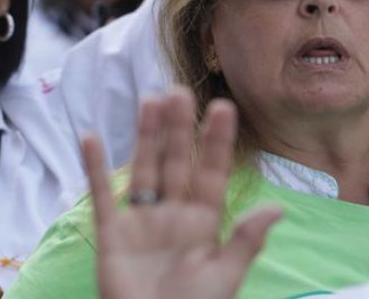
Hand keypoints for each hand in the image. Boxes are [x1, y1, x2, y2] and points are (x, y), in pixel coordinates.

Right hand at [89, 90, 281, 298]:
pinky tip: (91, 138)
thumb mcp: (224, 276)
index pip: (212, 174)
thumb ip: (244, 240)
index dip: (217, 143)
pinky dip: (94, 168)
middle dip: (178, 128)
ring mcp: (140, 221)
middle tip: (180, 91)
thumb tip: (277, 208)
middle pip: (176, 162)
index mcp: (204, 224)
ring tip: (149, 101)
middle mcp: (172, 214)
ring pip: (143, 169)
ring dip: (145, 136)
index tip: (223, 108)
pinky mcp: (111, 233)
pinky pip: (102, 195)